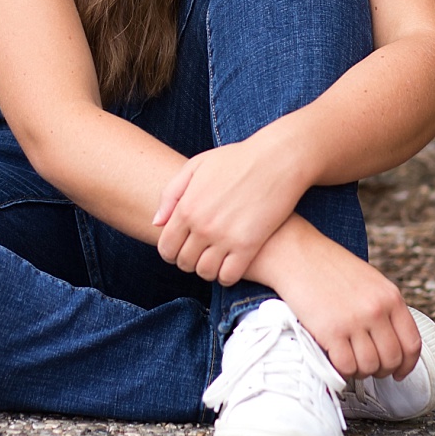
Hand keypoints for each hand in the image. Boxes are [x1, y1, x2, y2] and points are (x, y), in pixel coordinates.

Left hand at [152, 132, 309, 286]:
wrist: (278, 160)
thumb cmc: (238, 159)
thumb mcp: (197, 165)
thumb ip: (171, 193)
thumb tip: (157, 222)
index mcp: (187, 207)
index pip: (166, 248)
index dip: (172, 253)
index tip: (183, 249)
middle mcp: (202, 226)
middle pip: (184, 262)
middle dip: (190, 261)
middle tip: (202, 253)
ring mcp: (225, 237)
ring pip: (205, 272)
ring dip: (208, 270)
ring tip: (217, 260)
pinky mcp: (249, 245)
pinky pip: (229, 276)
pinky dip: (227, 276)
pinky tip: (232, 266)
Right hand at [260, 224, 422, 381]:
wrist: (298, 256)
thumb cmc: (331, 268)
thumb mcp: (371, 282)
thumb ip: (385, 309)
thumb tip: (393, 342)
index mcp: (391, 297)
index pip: (412, 343)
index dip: (407, 364)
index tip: (400, 372)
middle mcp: (377, 310)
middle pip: (392, 359)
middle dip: (382, 371)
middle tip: (371, 368)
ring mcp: (354, 321)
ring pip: (369, 366)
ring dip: (361, 371)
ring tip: (351, 362)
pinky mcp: (330, 331)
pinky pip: (345, 366)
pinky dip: (343, 370)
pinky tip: (337, 361)